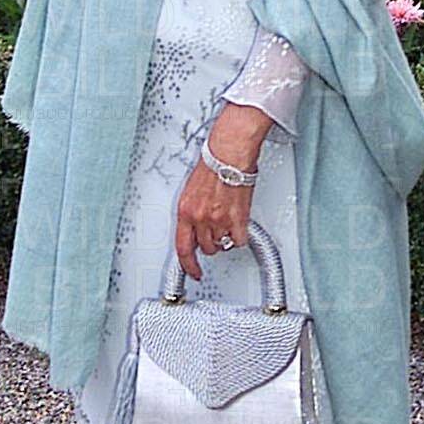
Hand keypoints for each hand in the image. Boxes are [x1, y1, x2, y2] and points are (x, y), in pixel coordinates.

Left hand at [174, 107, 265, 280]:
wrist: (229, 152)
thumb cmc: (213, 163)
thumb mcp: (192, 189)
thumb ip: (193, 210)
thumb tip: (197, 225)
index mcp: (185, 210)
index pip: (182, 247)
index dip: (187, 264)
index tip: (193, 271)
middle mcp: (200, 218)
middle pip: (206, 248)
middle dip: (211, 243)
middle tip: (217, 232)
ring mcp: (219, 220)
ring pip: (223, 244)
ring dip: (226, 237)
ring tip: (228, 220)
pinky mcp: (237, 219)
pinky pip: (240, 240)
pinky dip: (241, 235)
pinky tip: (240, 224)